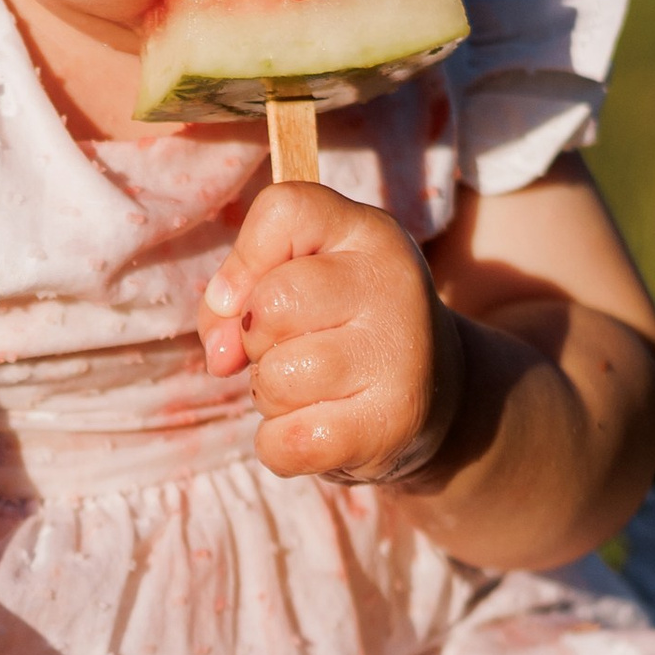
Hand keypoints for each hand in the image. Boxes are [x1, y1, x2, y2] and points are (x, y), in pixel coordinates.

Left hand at [199, 182, 466, 486]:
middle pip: (270, 305)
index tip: (250, 295)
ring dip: (270, 396)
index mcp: (369, 231)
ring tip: (311, 389)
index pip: (285, 210)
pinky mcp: (391, 423)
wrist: (432, 393)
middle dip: (256, 340)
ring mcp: (399, 355)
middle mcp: (394, 282)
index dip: (245, 259)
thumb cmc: (340, 327)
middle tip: (292, 348)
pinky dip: (280, 445)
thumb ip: (236, 296)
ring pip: (276, 380)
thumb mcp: (294, 281)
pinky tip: (317, 428)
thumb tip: (222, 354)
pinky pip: (287, 442)